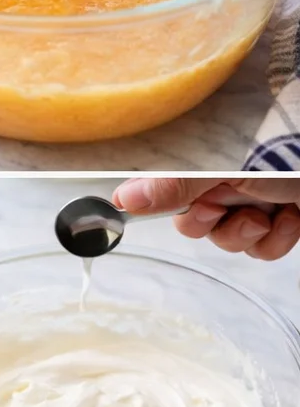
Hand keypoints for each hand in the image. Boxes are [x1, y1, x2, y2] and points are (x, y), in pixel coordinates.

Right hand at [114, 177, 299, 259]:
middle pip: (195, 224)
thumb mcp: (220, 170)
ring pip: (229, 241)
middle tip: (224, 207)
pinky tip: (290, 217)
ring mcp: (249, 205)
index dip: (173, 208)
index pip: (165, 190)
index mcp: (203, 164)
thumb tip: (123, 198)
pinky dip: (277, 239)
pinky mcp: (276, 225)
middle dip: (213, 223)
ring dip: (250, 233)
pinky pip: (262, 251)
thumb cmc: (279, 155)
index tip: (184, 208)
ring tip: (268, 212)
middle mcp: (222, 184)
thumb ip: (173, 185)